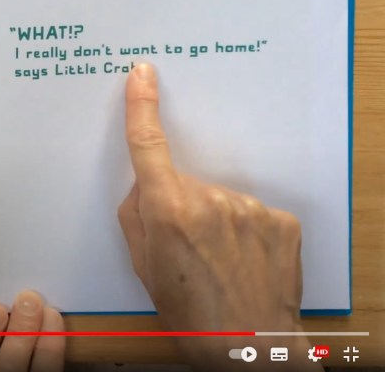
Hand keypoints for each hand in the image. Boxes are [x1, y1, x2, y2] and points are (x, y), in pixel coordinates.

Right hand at [118, 63, 319, 369]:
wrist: (247, 347)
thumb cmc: (188, 313)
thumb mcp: (143, 266)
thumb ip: (137, 216)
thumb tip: (145, 187)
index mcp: (168, 210)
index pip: (148, 146)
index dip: (142, 106)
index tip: (142, 75)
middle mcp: (210, 199)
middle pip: (184, 183)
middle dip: (179, 204)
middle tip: (185, 249)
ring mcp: (250, 208)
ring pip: (219, 198)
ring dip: (215, 220)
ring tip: (220, 262)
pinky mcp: (281, 220)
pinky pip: (252, 213)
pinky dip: (245, 232)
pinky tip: (245, 261)